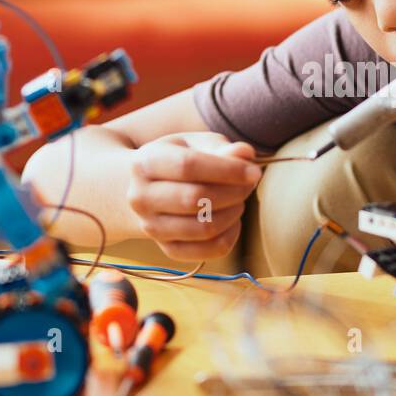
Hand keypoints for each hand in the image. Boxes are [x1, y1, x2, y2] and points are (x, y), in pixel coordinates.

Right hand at [127, 132, 261, 260]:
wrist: (146, 189)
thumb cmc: (178, 160)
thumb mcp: (195, 145)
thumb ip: (221, 147)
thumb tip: (246, 154)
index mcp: (146, 162)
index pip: (189, 166)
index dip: (227, 170)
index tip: (254, 172)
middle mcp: (141, 197)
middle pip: (195, 199)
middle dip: (233, 192)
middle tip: (249, 185)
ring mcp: (151, 227)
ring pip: (203, 228)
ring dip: (233, 214)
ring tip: (239, 200)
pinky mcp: (167, 248)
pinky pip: (207, 250)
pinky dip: (229, 237)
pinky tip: (233, 220)